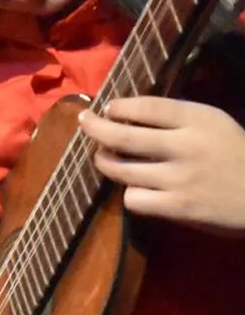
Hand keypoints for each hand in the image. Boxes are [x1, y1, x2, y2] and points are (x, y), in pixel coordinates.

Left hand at [79, 97, 244, 232]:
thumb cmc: (237, 155)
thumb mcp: (214, 123)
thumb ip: (176, 117)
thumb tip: (125, 113)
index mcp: (199, 119)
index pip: (145, 106)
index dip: (117, 106)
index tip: (106, 107)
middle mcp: (185, 146)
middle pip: (121, 136)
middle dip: (94, 128)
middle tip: (84, 122)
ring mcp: (179, 179)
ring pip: (120, 169)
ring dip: (105, 162)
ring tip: (104, 157)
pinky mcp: (178, 208)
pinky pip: (134, 199)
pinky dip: (131, 193)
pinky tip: (136, 188)